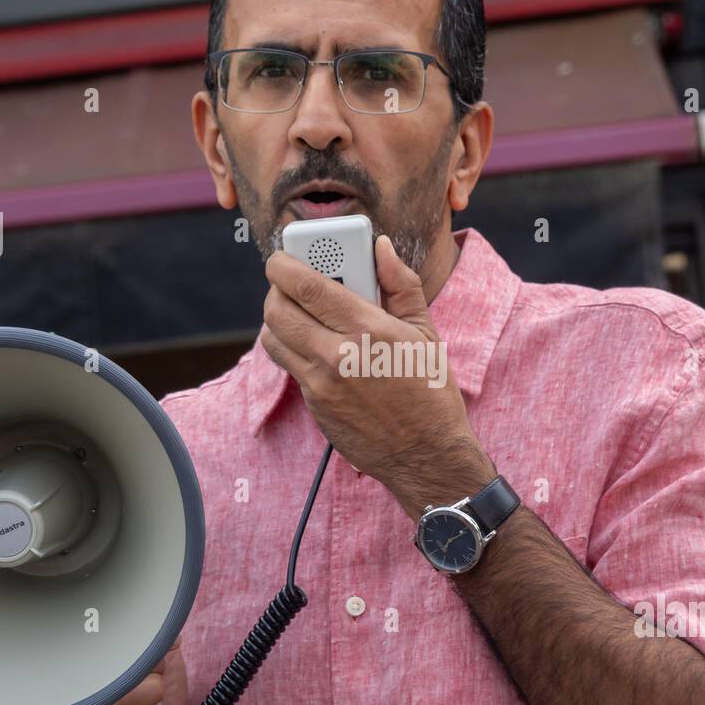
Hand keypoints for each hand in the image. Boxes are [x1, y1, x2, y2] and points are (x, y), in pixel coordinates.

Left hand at [262, 234, 493, 510]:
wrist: (428, 455)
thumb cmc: (432, 391)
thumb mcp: (425, 333)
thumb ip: (401, 285)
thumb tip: (381, 249)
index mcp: (369, 331)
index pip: (306, 286)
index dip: (284, 264)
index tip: (282, 257)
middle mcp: (337, 357)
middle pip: (278, 310)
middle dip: (276, 289)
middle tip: (289, 283)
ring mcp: (321, 385)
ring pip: (273, 339)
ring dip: (278, 319)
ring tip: (299, 312)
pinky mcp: (315, 406)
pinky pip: (289, 366)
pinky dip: (293, 348)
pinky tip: (315, 345)